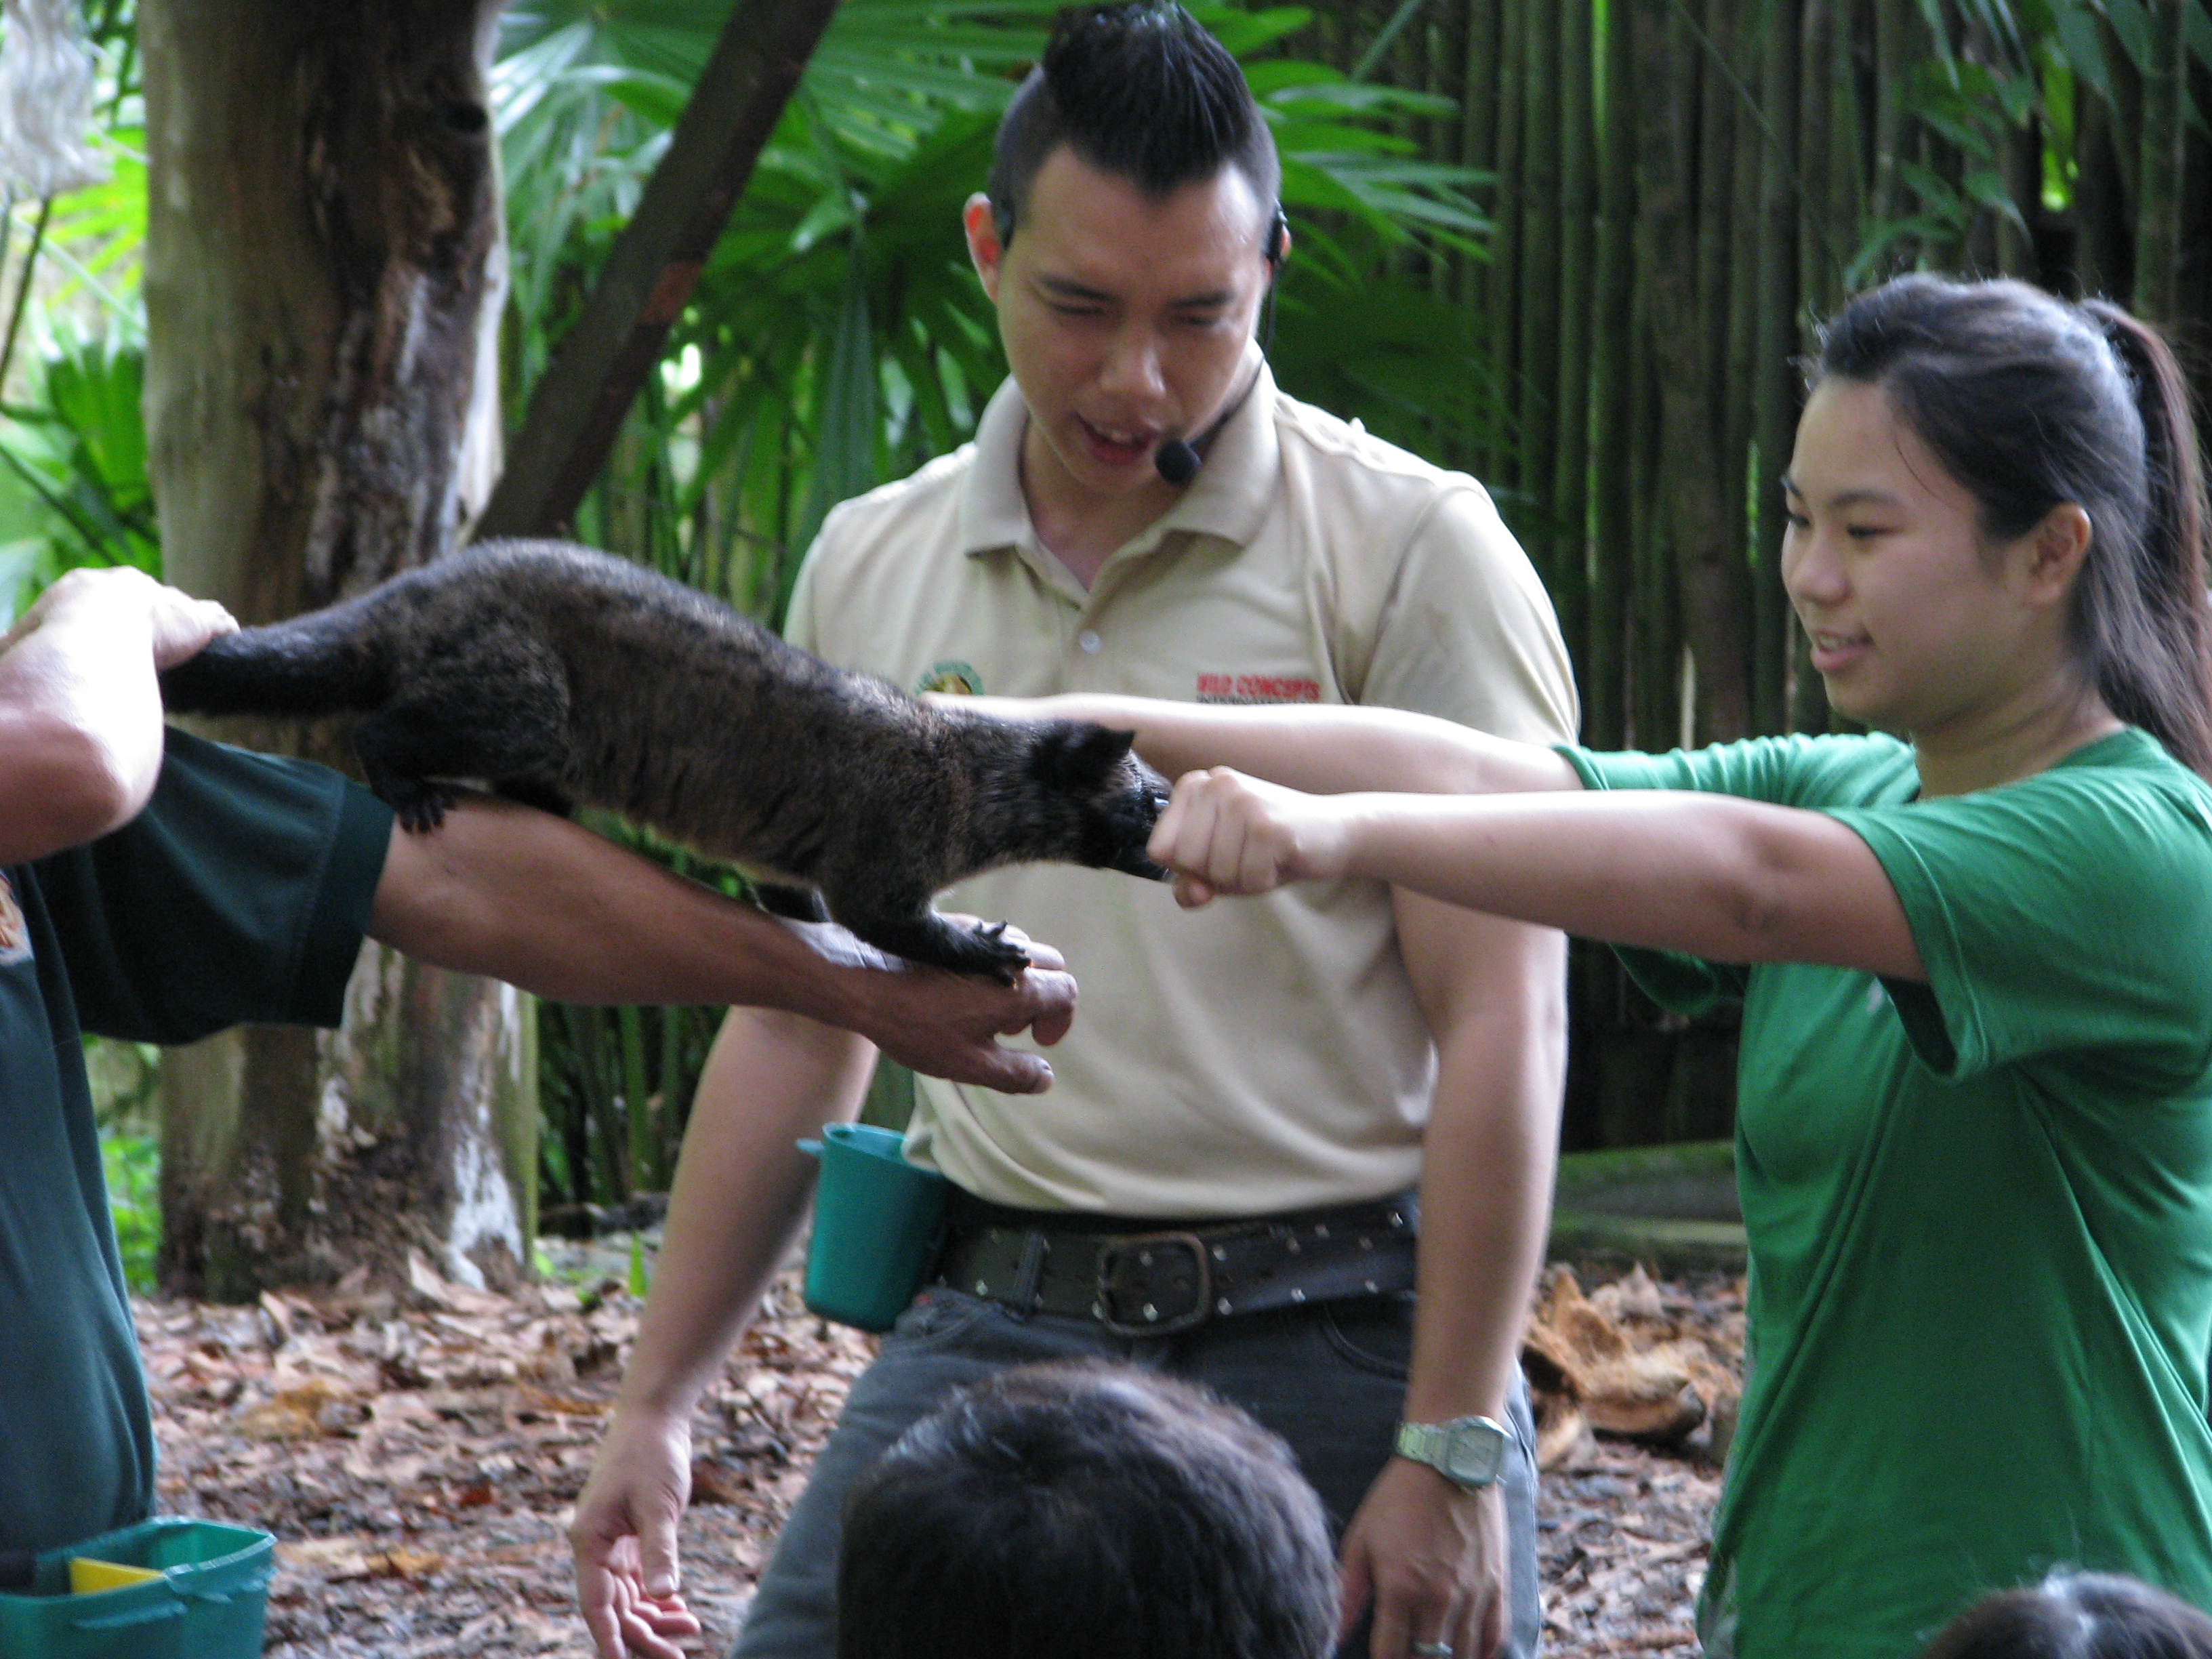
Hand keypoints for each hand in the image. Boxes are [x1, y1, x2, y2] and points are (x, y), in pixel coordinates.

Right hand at [10, 566, 236, 668]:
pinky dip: (220, 628)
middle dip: (145, 615)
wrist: (94, 627)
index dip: (101, 619)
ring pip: (178, 606)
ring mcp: (163, 600)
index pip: (96, 601)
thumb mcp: (20, 645)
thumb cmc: (51, 641)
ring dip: (183, 621)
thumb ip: (13, 650)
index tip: (103, 636)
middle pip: (140, 599)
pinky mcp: (196, 620)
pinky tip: (228, 635)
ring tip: (191, 637)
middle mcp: (127, 587)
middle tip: (149, 637)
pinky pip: (214, 620)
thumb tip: (1, 654)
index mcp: (83, 589)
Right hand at [571, 1405, 703, 1658]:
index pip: (596, 1603)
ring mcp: (611, 1540)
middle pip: (615, 1605)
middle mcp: (595, 1545)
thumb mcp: (659, 1504)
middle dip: (644, 1632)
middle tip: (678, 1654)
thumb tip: (663, 1594)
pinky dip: (657, 1593)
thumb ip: (659, 1550)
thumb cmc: (652, 1454)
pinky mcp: (629, 1533)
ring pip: (628, 1594)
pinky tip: (679, 1607)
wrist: (655, 1416)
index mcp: (590, 1540)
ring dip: (654, 1615)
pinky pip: (638, 1576)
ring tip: (689, 1630)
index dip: (609, 1637)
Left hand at [793, 917, 1076, 1092]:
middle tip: (1010, 1025)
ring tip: (981, 1008)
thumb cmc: (915, 1025)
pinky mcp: (958, 927)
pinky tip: (958, 989)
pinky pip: (993, 942)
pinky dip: (992, 965)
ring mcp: (983, 935)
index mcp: (1018, 987)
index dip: (1060, 1020)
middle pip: (1051, 966)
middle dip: (1042, 996)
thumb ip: (1013, 1073)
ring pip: (1021, 951)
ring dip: (1017, 979)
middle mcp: (1007, 953)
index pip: (1066, 991)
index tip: (1038, 1040)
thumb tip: (1045, 1078)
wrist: (863, 981)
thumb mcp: (968, 1063)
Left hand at [1146, 767, 1355, 907]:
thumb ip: (1191, 883)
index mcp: (1194, 785)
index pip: (1160, 850)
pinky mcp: (1270, 825)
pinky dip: (1266, 882)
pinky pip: (1250, 880)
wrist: (1335, 832)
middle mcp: (1215, 783)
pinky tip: (1283, 859)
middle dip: (1218, 875)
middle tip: (1249, 855)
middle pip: (1186, 862)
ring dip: (1245, 880)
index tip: (1222, 852)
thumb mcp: (1220, 865)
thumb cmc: (1269, 849)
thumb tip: (1194, 894)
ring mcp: (1244, 801)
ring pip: (1218, 874)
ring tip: (1267, 856)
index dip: (1190, 868)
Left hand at [1339, 1458, 1506, 1658]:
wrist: (1449, 1459)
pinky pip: (1494, 1636)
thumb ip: (1347, 1590)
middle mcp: (1440, 1599)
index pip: (1390, 1655)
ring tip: (1430, 1655)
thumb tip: (1331, 1633)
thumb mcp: (1362, 1538)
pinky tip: (1467, 1656)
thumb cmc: (1398, 1496)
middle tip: (1403, 1654)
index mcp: (1401, 1588)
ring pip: (1461, 1655)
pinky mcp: (1497, 1584)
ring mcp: (1473, 1594)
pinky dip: (1481, 1653)